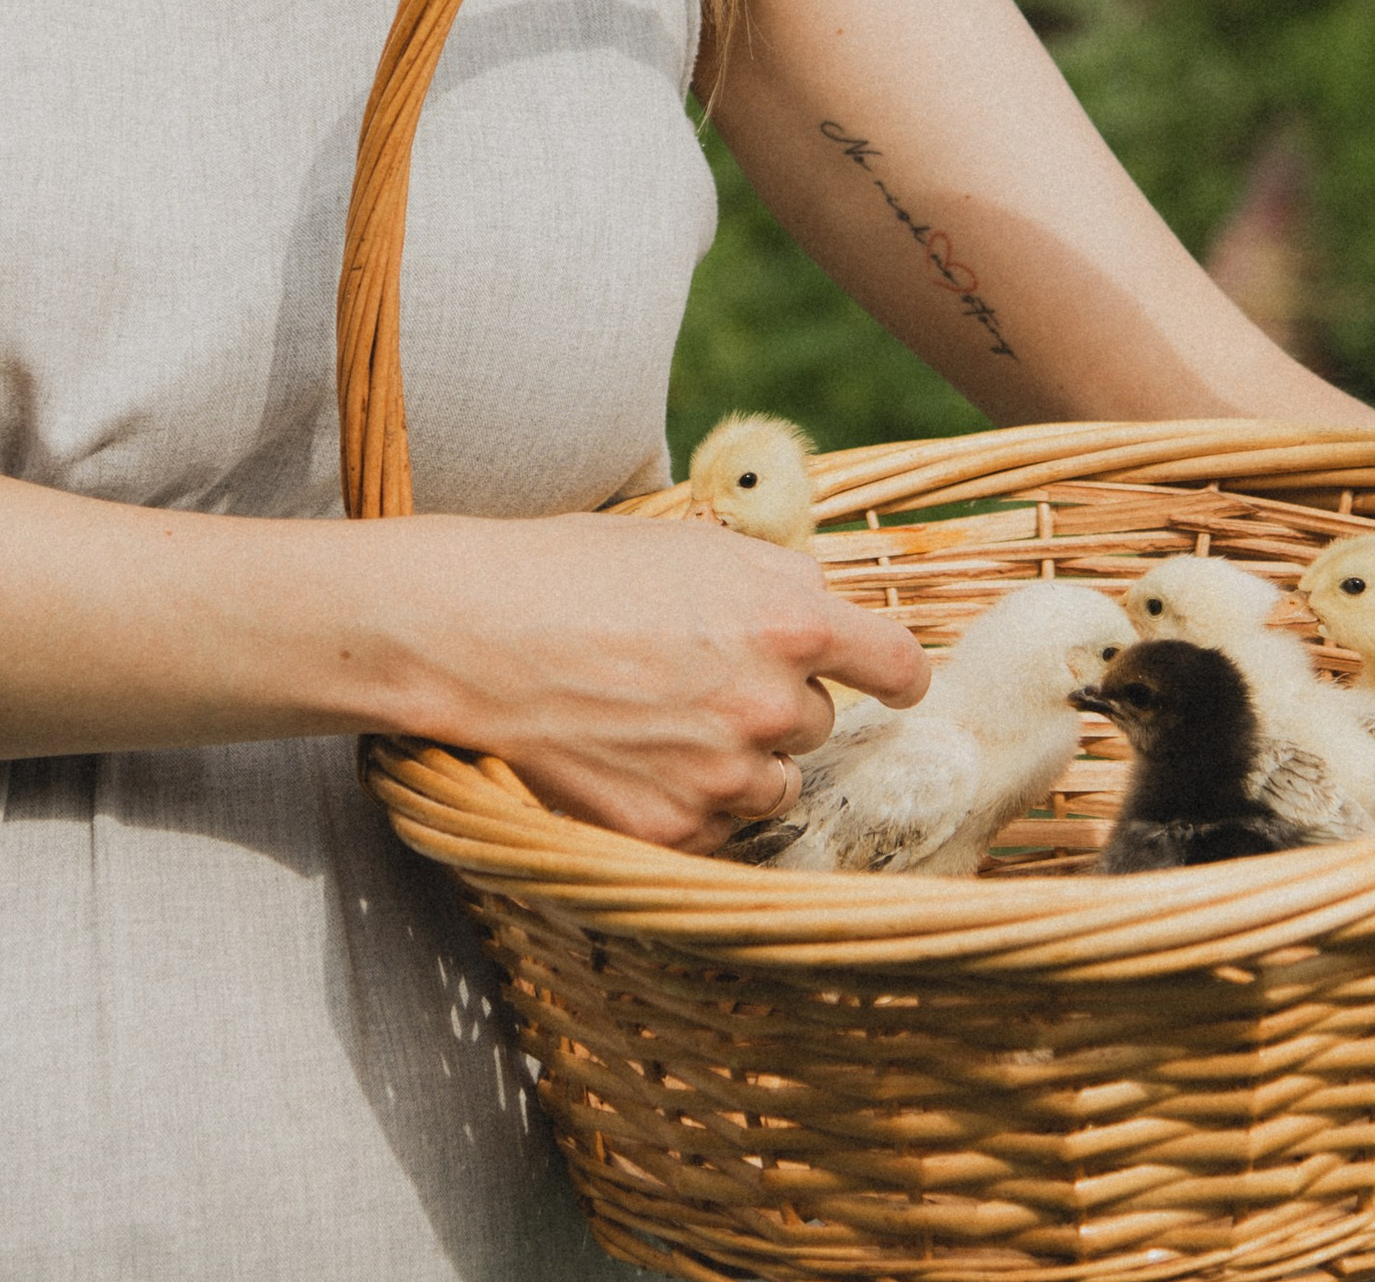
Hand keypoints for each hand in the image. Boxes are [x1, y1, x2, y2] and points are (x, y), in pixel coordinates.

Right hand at [382, 512, 928, 854]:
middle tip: (700, 677)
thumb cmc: (576, 571)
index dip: (894, 675)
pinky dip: (688, 804)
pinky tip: (633, 760)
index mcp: (791, 620)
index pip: (898, 665)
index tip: (889, 683)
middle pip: (819, 725)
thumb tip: (825, 607)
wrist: (477, 633)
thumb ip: (776, 580)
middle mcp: (772, 704)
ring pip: (774, 785)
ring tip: (661, 720)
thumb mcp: (693, 543)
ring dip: (738, 762)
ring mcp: (724, 776)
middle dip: (777, 705)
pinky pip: (716, 830)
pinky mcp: (673, 830)